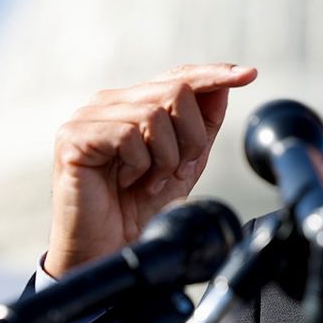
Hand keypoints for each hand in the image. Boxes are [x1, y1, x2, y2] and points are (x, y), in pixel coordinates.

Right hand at [44, 63, 257, 277]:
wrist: (110, 248)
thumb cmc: (141, 206)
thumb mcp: (185, 160)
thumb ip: (202, 124)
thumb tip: (222, 85)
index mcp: (134, 103)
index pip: (179, 76)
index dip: (214, 74)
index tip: (249, 74)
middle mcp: (110, 102)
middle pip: (176, 91)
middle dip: (191, 137)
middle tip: (176, 170)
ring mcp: (88, 116)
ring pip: (154, 114)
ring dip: (165, 156)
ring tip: (148, 179)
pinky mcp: (73, 137)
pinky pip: (128, 135)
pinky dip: (139, 164)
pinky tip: (125, 182)